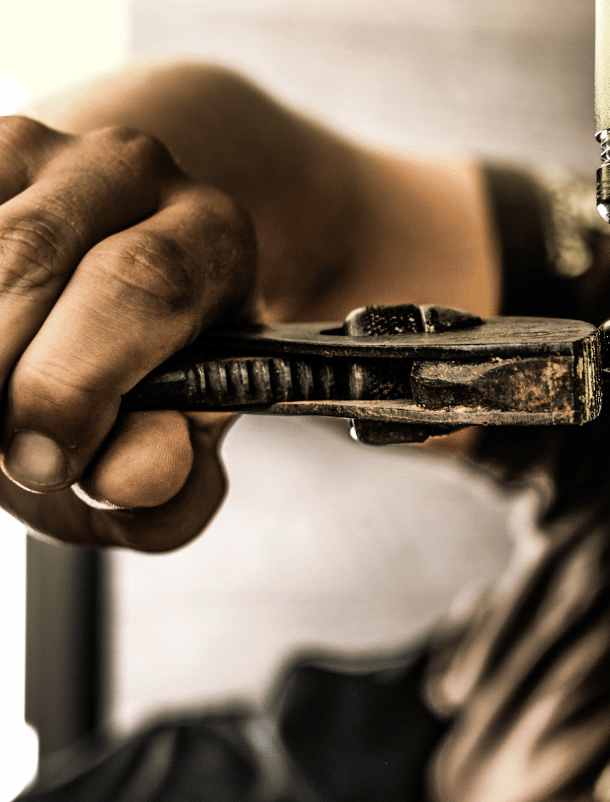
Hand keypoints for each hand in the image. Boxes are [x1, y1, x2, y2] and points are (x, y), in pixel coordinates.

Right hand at [0, 115, 254, 549]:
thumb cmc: (139, 388)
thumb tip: (138, 475)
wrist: (94, 312)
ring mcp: (37, 147)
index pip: (145, 284)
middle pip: (32, 254)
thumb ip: (171, 482)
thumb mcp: (173, 450)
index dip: (74, 382)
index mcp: (213, 235)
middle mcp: (133, 170)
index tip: (39, 462)